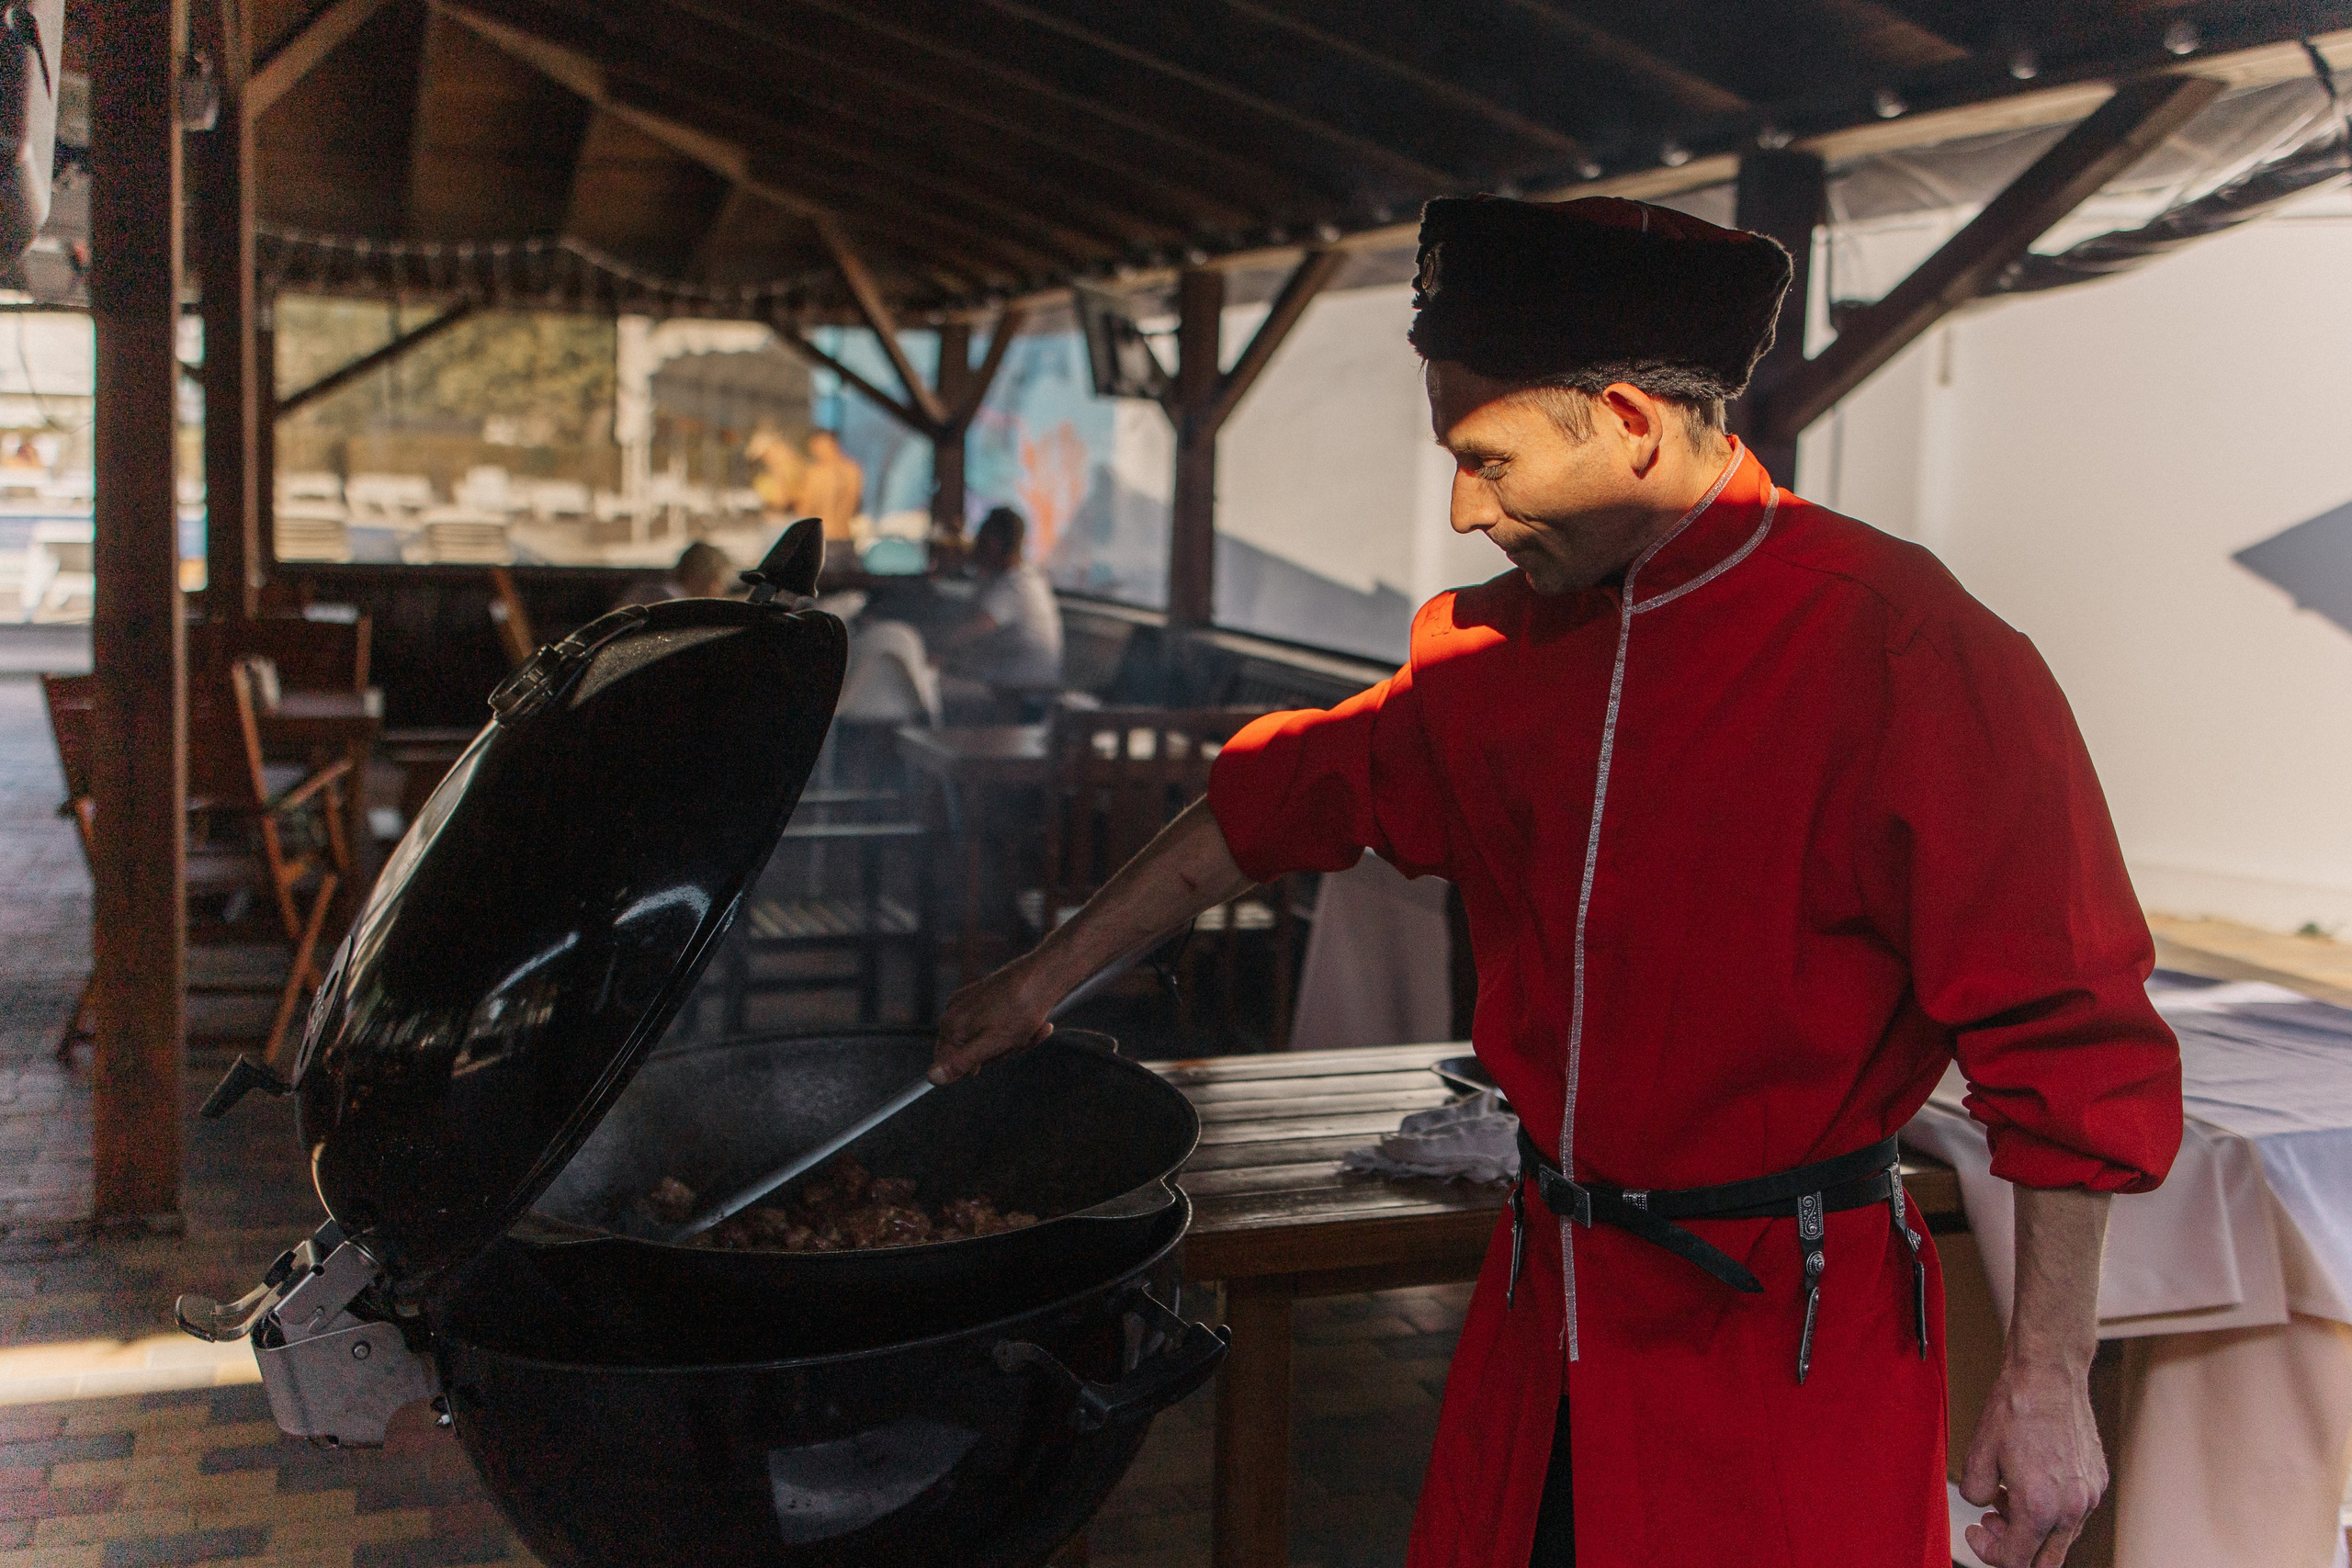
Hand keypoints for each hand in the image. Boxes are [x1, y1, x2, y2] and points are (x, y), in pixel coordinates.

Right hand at [931, 958, 1055, 1083]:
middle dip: (999, 1052)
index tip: (995, 1054)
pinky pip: (997, 1024)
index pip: (948, 1064)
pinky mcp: (985, 997)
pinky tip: (1035, 1022)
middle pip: (971, 1052)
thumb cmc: (1019, 1010)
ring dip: (1014, 1041)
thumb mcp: (991, 1044)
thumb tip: (933, 1078)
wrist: (1042, 976)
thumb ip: (960, 1062)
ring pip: (989, 1040)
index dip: (975, 1067)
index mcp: (951, 1026)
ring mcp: (969, 1003)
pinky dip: (1017, 1027)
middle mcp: (954, 1012)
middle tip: (1018, 1041)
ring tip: (1030, 1029)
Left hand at [1960, 1357, 2106, 1566]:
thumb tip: (1984, 1505)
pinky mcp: (2098, 1480)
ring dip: (2031, 1528)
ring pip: (2061, 1537)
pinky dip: (2050, 1509)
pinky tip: (2030, 1480)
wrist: (2049, 1375)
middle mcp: (2073, 1508)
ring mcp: (2090, 1496)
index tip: (1974, 1529)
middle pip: (2045, 1561)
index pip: (2016, 1561)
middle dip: (2012, 1549)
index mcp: (2041, 1508)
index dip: (1988, 1552)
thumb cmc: (2014, 1409)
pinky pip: (2073, 1512)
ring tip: (2006, 1494)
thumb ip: (1975, 1492)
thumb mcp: (1978, 1453)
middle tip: (1991, 1521)